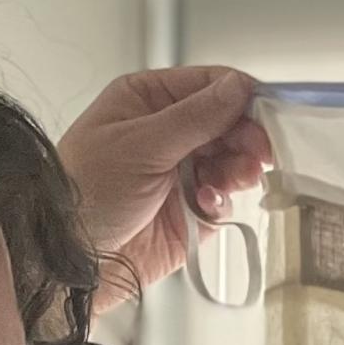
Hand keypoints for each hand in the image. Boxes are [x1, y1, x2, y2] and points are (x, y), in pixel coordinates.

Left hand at [58, 67, 272, 305]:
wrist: (76, 259)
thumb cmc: (86, 192)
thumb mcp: (141, 144)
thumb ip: (195, 117)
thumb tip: (237, 87)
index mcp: (148, 100)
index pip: (207, 86)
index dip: (240, 96)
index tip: (267, 111)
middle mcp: (166, 133)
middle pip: (226, 124)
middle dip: (245, 137)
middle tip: (260, 152)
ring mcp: (179, 173)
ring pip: (230, 162)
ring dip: (238, 170)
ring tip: (236, 179)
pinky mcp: (189, 213)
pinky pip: (222, 201)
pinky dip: (222, 202)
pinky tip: (207, 205)